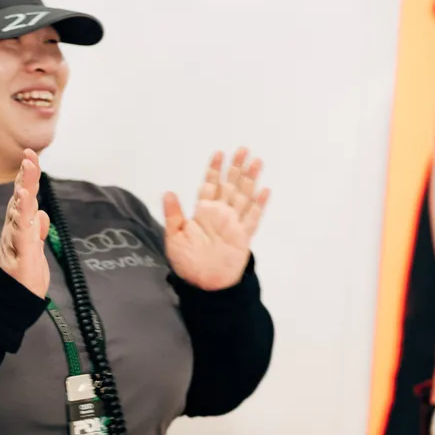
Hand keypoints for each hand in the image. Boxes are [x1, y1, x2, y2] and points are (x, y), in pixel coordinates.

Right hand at [0, 150, 51, 297]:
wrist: (16, 299)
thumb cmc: (25, 274)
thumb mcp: (36, 247)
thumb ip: (37, 229)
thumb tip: (41, 214)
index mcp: (20, 226)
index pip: (24, 197)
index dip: (27, 177)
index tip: (30, 156)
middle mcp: (15, 228)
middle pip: (22, 197)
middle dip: (26, 176)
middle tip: (29, 155)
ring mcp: (16, 238)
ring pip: (21, 209)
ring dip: (25, 187)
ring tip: (28, 169)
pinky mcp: (21, 251)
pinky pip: (21, 229)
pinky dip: (23, 213)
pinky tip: (23, 198)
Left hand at [164, 148, 268, 290]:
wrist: (204, 285)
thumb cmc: (187, 263)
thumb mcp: (174, 238)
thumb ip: (174, 215)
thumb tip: (168, 192)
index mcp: (203, 212)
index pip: (211, 184)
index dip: (215, 169)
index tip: (219, 153)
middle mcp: (220, 213)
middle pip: (231, 185)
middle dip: (237, 167)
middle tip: (244, 149)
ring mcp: (233, 224)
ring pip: (244, 196)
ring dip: (250, 179)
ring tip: (257, 162)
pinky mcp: (243, 236)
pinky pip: (253, 218)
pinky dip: (259, 204)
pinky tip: (265, 190)